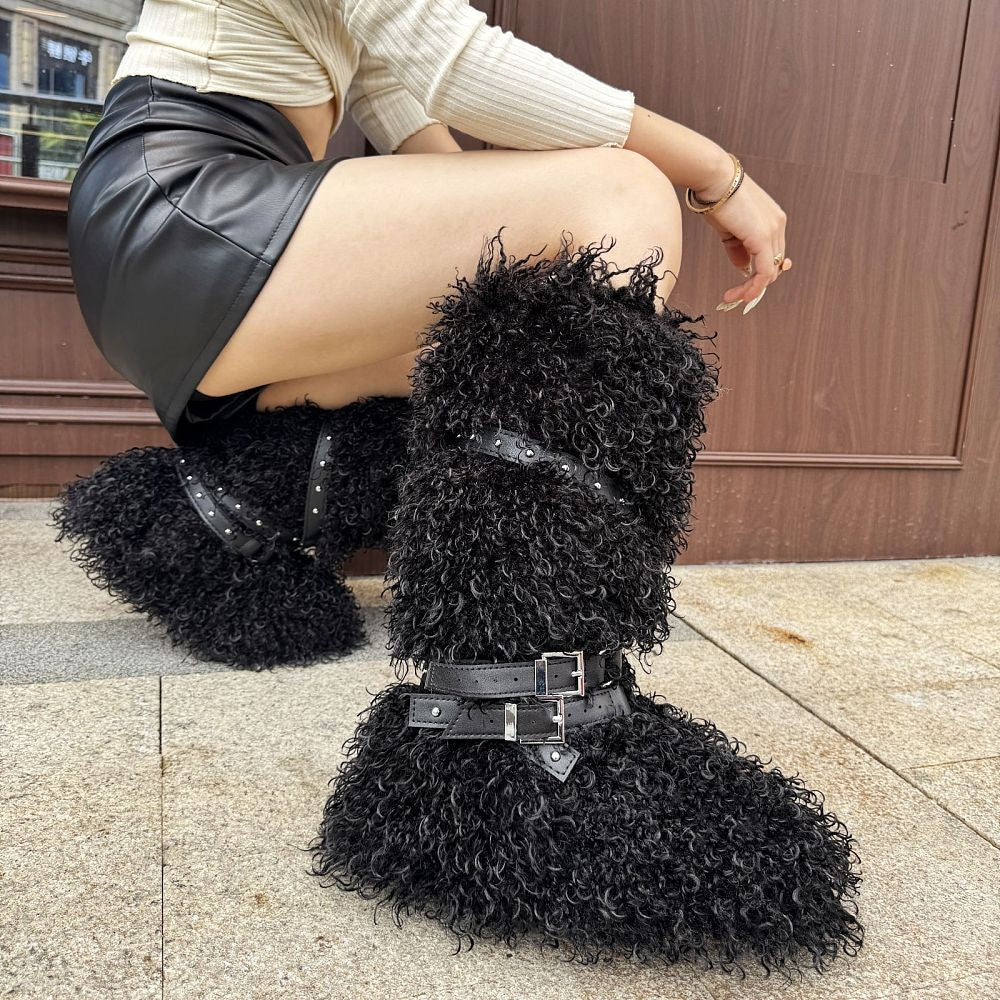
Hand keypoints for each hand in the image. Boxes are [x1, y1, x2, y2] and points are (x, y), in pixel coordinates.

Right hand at [696, 171, 791, 313]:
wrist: (714, 178)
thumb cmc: (716, 198)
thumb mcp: (729, 229)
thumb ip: (738, 250)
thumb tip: (744, 269)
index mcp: (773, 220)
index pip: (773, 254)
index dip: (762, 272)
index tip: (745, 282)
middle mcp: (778, 224)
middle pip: (774, 265)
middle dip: (755, 284)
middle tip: (734, 296)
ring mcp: (773, 231)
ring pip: (769, 272)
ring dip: (751, 290)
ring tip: (732, 298)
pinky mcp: (762, 238)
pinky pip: (763, 272)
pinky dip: (753, 288)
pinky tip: (739, 295)